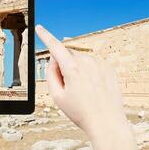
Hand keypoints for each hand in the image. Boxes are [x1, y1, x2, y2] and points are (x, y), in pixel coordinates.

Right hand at [36, 25, 141, 149]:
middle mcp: (87, 62)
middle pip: (69, 56)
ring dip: (78, 69)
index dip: (46, 36)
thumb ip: (51, 74)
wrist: (107, 122)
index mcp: (73, 69)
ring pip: (81, 60)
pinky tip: (93, 88)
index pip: (55, 47)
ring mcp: (100, 64)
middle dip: (65, 66)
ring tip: (83, 90)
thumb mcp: (57, 96)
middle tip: (68, 87)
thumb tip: (54, 59)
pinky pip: (93, 65)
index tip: (40, 28)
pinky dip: (90, 72)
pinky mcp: (108, 67)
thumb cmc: (81, 112)